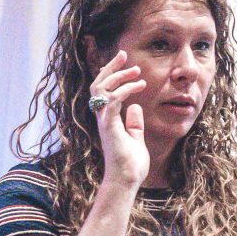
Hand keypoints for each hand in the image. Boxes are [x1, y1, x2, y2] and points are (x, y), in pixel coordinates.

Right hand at [89, 50, 148, 190]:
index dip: (110, 74)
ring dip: (117, 76)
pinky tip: (138, 85)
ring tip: (135, 70)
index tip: (124, 64)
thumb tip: (136, 107)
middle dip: (110, 67)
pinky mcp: (109, 126)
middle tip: (124, 55)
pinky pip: (112, 101)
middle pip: (98, 84)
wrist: (126, 181)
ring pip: (101, 89)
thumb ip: (134, 123)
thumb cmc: (130, 164)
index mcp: (107, 119)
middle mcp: (102, 117)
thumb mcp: (135, 138)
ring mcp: (104, 121)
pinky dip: (124, 90)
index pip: (103, 90)